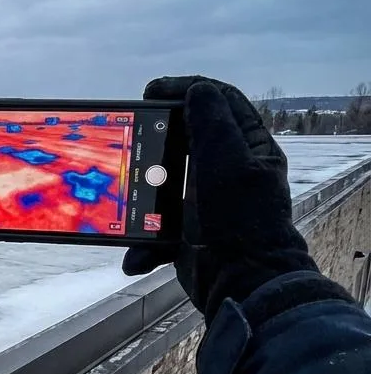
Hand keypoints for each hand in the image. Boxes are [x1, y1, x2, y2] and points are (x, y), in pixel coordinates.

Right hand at [122, 76, 317, 323]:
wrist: (240, 285)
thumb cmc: (242, 221)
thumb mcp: (229, 161)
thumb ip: (211, 122)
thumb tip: (197, 90)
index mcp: (249, 148)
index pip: (220, 102)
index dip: (186, 88)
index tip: (152, 91)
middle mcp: (229, 171)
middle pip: (187, 137)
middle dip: (156, 134)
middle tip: (132, 126)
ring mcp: (206, 202)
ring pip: (164, 182)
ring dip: (141, 192)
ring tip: (124, 187)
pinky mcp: (186, 231)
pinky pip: (156, 226)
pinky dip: (143, 240)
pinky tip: (136, 252)